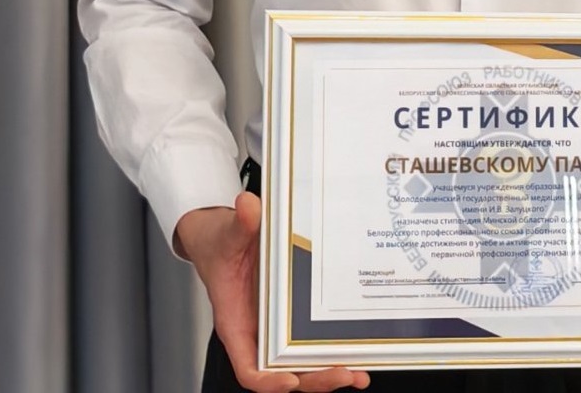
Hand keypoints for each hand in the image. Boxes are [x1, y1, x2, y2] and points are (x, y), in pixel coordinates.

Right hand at [175, 193, 369, 391]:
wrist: (222, 237)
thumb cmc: (219, 244)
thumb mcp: (226, 233)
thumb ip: (239, 224)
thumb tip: (247, 206)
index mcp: (236, 323)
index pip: (248, 367)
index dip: (268, 380)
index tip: (290, 380)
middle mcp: (257, 332)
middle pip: (284, 372)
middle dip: (314, 378)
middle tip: (345, 373)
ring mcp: (276, 327)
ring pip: (301, 362)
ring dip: (329, 370)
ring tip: (360, 372)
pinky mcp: (291, 315)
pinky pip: (310, 339)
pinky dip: (332, 348)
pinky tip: (358, 347)